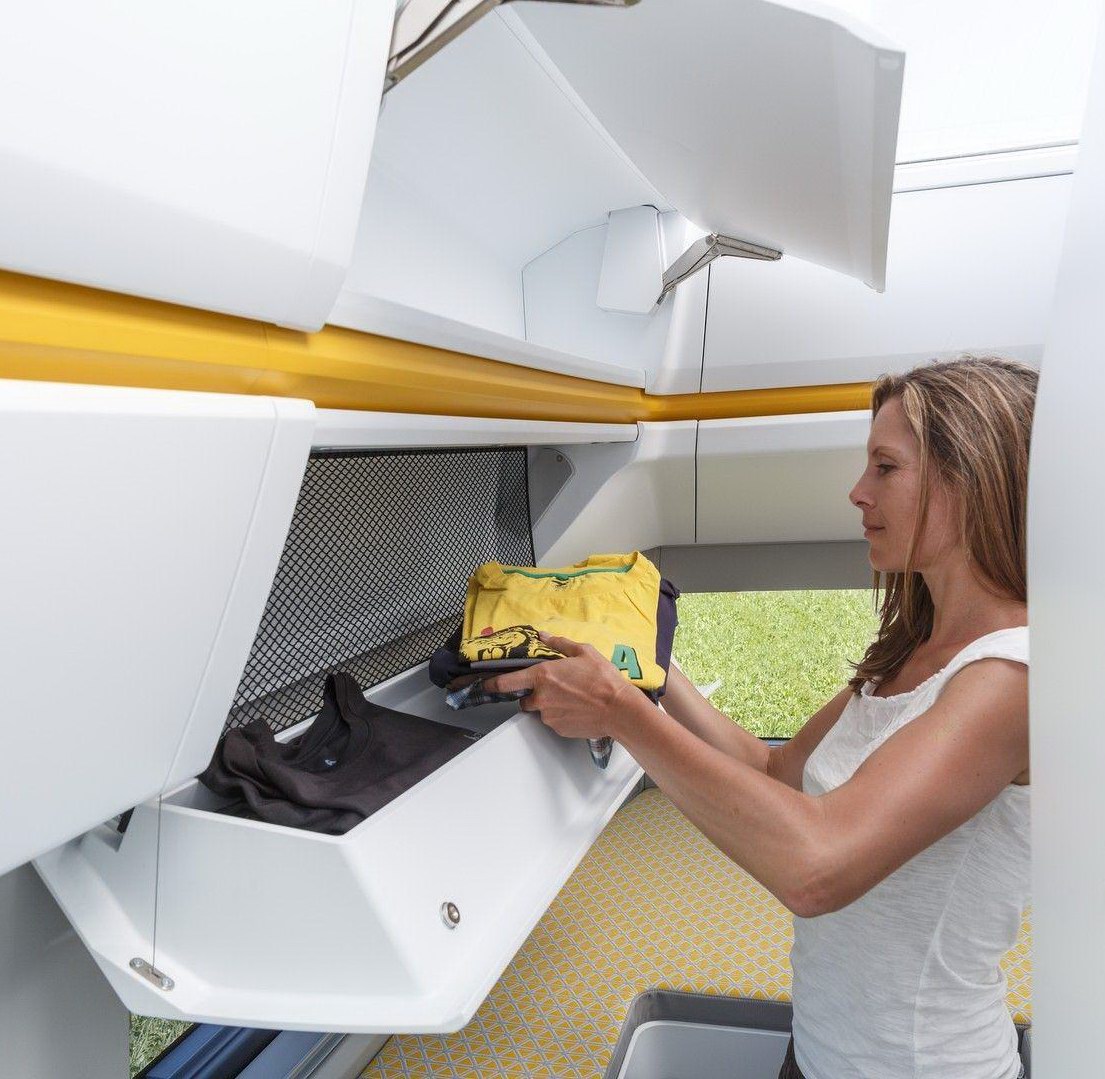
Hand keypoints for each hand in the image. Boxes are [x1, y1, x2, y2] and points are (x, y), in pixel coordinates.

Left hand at [481, 633, 639, 739]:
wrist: (619, 709)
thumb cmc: (602, 678)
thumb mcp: (584, 652)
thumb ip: (560, 644)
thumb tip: (544, 637)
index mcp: (542, 676)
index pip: (506, 682)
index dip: (493, 684)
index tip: (487, 684)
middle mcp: (540, 697)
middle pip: (524, 699)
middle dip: (533, 694)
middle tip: (553, 688)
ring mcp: (548, 716)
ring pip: (540, 711)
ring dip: (548, 705)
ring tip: (571, 699)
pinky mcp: (558, 729)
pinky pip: (553, 721)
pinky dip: (560, 716)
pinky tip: (576, 709)